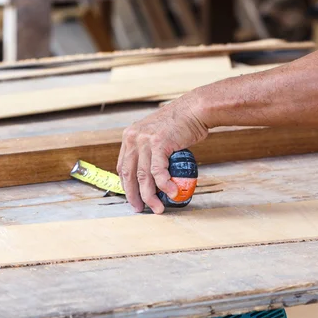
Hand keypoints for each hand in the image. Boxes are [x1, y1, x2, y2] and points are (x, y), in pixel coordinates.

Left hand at [117, 95, 207, 213]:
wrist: (195, 109)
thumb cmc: (181, 123)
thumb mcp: (157, 134)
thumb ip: (151, 150)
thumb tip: (154, 174)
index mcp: (130, 136)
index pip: (122, 167)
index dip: (127, 186)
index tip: (133, 198)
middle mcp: (134, 138)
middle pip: (128, 174)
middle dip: (134, 196)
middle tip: (140, 209)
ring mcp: (145, 140)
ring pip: (142, 176)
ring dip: (149, 196)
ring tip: (158, 207)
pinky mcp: (159, 143)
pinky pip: (158, 171)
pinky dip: (164, 185)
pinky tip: (171, 193)